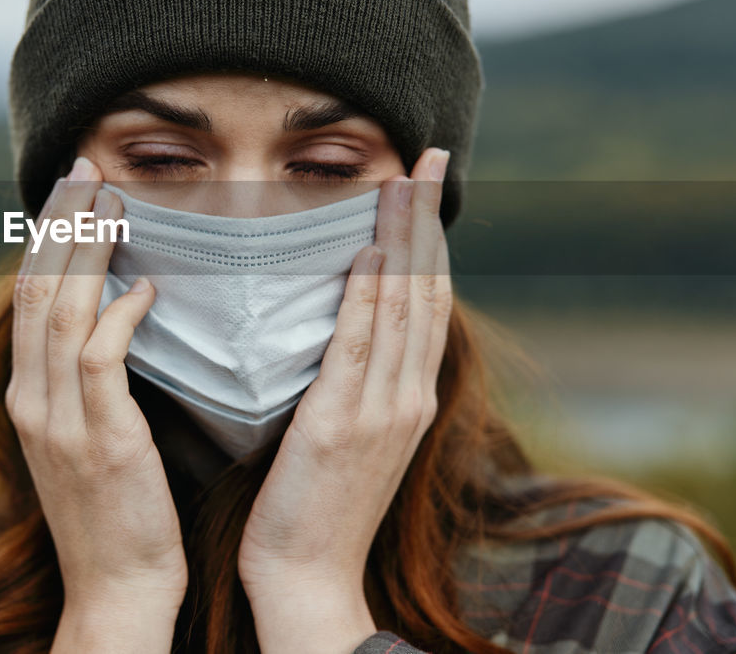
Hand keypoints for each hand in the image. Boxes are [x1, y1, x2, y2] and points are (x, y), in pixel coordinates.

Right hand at [6, 156, 186, 651]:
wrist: (117, 588)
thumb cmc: (118, 510)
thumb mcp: (88, 435)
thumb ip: (93, 377)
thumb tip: (125, 310)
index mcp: (29, 394)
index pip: (29, 296)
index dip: (48, 237)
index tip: (74, 189)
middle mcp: (33, 399)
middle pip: (36, 289)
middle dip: (60, 223)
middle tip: (87, 169)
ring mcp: (60, 421)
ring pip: (61, 312)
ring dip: (86, 250)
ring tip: (111, 201)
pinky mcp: (100, 441)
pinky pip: (101, 361)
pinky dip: (121, 315)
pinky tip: (149, 286)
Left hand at [237, 148, 453, 653]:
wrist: (307, 577)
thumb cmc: (312, 506)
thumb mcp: (342, 434)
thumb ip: (348, 381)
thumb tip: (335, 327)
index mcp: (406, 397)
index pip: (423, 302)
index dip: (426, 240)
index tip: (422, 186)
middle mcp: (406, 396)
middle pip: (424, 290)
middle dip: (425, 220)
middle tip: (427, 158)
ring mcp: (383, 410)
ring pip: (401, 307)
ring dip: (404, 238)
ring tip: (403, 180)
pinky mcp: (345, 424)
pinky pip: (361, 347)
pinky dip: (371, 296)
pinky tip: (373, 254)